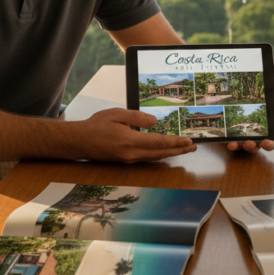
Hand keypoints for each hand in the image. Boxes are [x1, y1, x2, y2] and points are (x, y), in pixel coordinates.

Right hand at [75, 108, 195, 162]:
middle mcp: (132, 153)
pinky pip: (147, 158)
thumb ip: (137, 117)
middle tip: (193, 147)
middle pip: (161, 153)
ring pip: (155, 157)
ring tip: (184, 149)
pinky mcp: (126, 160)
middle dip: (179, 150)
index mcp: (131, 141)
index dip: (176, 142)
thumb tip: (154, 121)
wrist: (80, 141)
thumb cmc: (96, 126)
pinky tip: (165, 151)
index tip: (189, 141)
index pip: (159, 143)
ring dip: (171, 153)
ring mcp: (129, 159)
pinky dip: (159, 154)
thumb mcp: (117, 114)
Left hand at [226, 95, 273, 153]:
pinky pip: (232, 144)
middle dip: (252, 147)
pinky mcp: (233, 139)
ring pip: (242, 147)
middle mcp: (255, 139)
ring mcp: (243, 140)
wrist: (239, 106)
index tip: (265, 142)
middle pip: (255, 148)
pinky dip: (231, 144)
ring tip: (234, 143)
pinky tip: (229, 142)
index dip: (269, 144)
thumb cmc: (258, 108)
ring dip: (239, 146)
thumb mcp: (268, 104)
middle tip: (249, 143)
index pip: (270, 143)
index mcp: (265, 134)